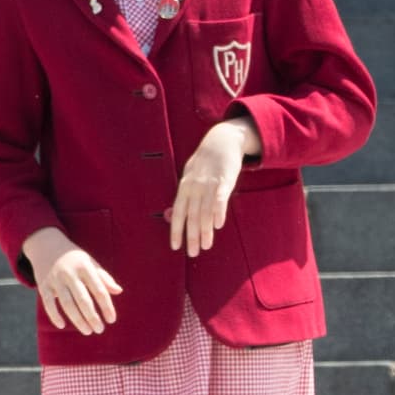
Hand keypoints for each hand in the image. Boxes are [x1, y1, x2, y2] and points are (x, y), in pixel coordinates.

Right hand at [22, 227, 122, 334]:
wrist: (47, 245)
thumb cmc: (75, 258)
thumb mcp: (91, 263)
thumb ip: (104, 278)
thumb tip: (119, 291)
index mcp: (86, 268)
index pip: (99, 290)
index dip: (106, 307)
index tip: (112, 320)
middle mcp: (70, 274)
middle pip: (83, 300)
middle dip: (92, 317)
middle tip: (100, 330)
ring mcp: (56, 280)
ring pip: (67, 304)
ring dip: (77, 320)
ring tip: (87, 331)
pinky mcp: (43, 285)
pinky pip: (48, 303)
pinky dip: (54, 315)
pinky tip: (62, 326)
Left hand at [170, 118, 256, 256]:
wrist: (221, 141)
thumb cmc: (205, 164)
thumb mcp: (190, 178)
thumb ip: (183, 197)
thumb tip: (170, 216)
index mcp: (184, 187)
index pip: (178, 212)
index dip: (176, 230)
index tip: (176, 247)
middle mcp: (194, 186)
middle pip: (192, 215)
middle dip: (192, 236)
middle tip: (193, 253)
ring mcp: (209, 183)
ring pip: (205, 211)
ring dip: (205, 230)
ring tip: (206, 245)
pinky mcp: (224, 180)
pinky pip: (220, 199)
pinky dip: (218, 212)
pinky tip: (217, 225)